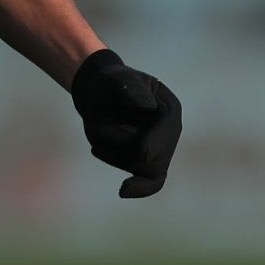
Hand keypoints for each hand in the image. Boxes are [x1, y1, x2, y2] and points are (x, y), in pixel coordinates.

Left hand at [70, 48, 181, 197]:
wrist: (102, 94)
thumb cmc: (112, 82)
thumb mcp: (118, 79)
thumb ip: (131, 90)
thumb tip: (146, 106)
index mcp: (169, 108)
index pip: (168, 130)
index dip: (154, 141)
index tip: (133, 147)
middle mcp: (170, 132)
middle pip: (159, 157)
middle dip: (130, 152)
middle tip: (97, 131)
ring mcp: (158, 149)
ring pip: (147, 171)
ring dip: (119, 158)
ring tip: (95, 135)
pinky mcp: (142, 162)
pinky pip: (149, 183)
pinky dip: (138, 185)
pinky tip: (116, 180)